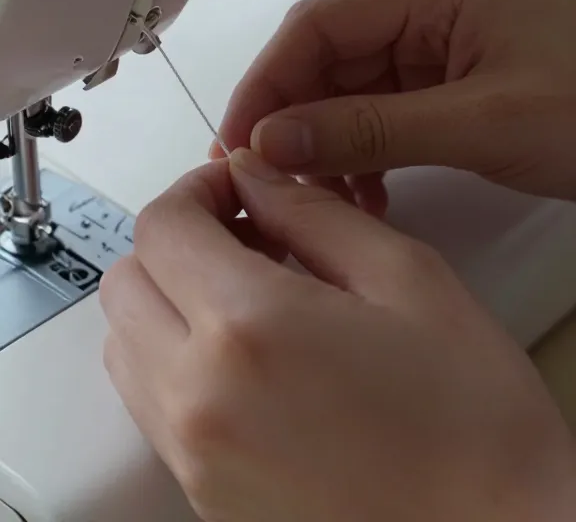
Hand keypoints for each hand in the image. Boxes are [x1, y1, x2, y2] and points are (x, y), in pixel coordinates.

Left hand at [100, 152, 575, 521]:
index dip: (196, 189)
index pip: (161, 227)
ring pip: (125, 345)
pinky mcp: (204, 497)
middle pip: (127, 283)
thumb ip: (312, 212)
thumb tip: (252, 176)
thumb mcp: (406, 278)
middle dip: (176, 240)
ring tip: (248, 292)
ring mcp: (194, 458)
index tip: (240, 187)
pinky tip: (252, 354)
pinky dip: (177, 359)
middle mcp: (200, 398)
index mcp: (250, 327)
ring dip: (169, 300)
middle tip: (246, 232)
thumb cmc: (473, 418)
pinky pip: (153, 406)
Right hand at [213, 0, 575, 200]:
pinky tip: (366, 195)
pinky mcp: (452, 84)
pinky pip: (384, 112)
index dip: (269, 80)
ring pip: (350, 88)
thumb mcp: (480, 122)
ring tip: (318, 199)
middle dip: (292, 117)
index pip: (321, 24)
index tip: (239, 141)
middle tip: (262, 180)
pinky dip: (364, 152)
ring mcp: (441, 46)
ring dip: (326, 141)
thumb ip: (371, 130)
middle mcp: (429, 7)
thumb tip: (274, 141)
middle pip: (329, 54)